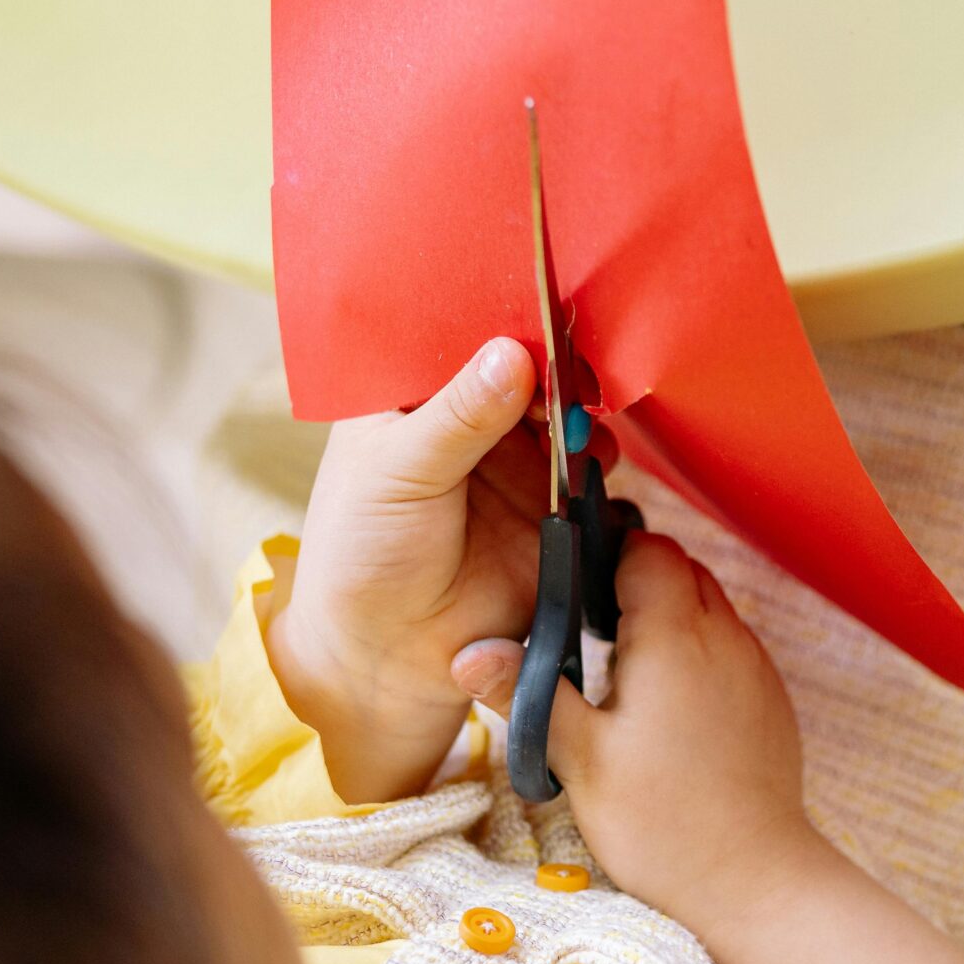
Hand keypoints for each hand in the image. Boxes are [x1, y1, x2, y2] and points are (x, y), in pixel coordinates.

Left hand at [268, 338, 559, 802]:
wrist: (385, 659)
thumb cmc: (362, 556)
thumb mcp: (398, 472)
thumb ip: (459, 416)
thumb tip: (514, 355)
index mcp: (411, 397)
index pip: (462, 336)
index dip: (502, 318)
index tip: (541, 303)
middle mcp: (467, 423)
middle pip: (525, 371)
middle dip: (557, 363)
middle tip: (577, 367)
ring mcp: (514, 465)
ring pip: (563, 416)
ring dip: (582, 411)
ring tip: (582, 419)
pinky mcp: (551, 511)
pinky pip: (589, 473)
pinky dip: (602, 460)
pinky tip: (599, 456)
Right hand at [456, 530, 805, 915]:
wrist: (754, 882)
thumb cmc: (662, 825)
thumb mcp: (580, 760)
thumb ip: (527, 694)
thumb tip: (468, 652)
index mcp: (675, 638)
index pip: (647, 550)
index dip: (606, 556)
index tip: (571, 590)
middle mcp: (725, 638)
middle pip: (681, 568)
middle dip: (635, 581)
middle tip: (589, 629)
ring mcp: (756, 666)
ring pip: (711, 604)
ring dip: (669, 615)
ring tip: (624, 667)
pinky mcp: (771, 697)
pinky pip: (732, 644)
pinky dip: (699, 649)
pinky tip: (667, 702)